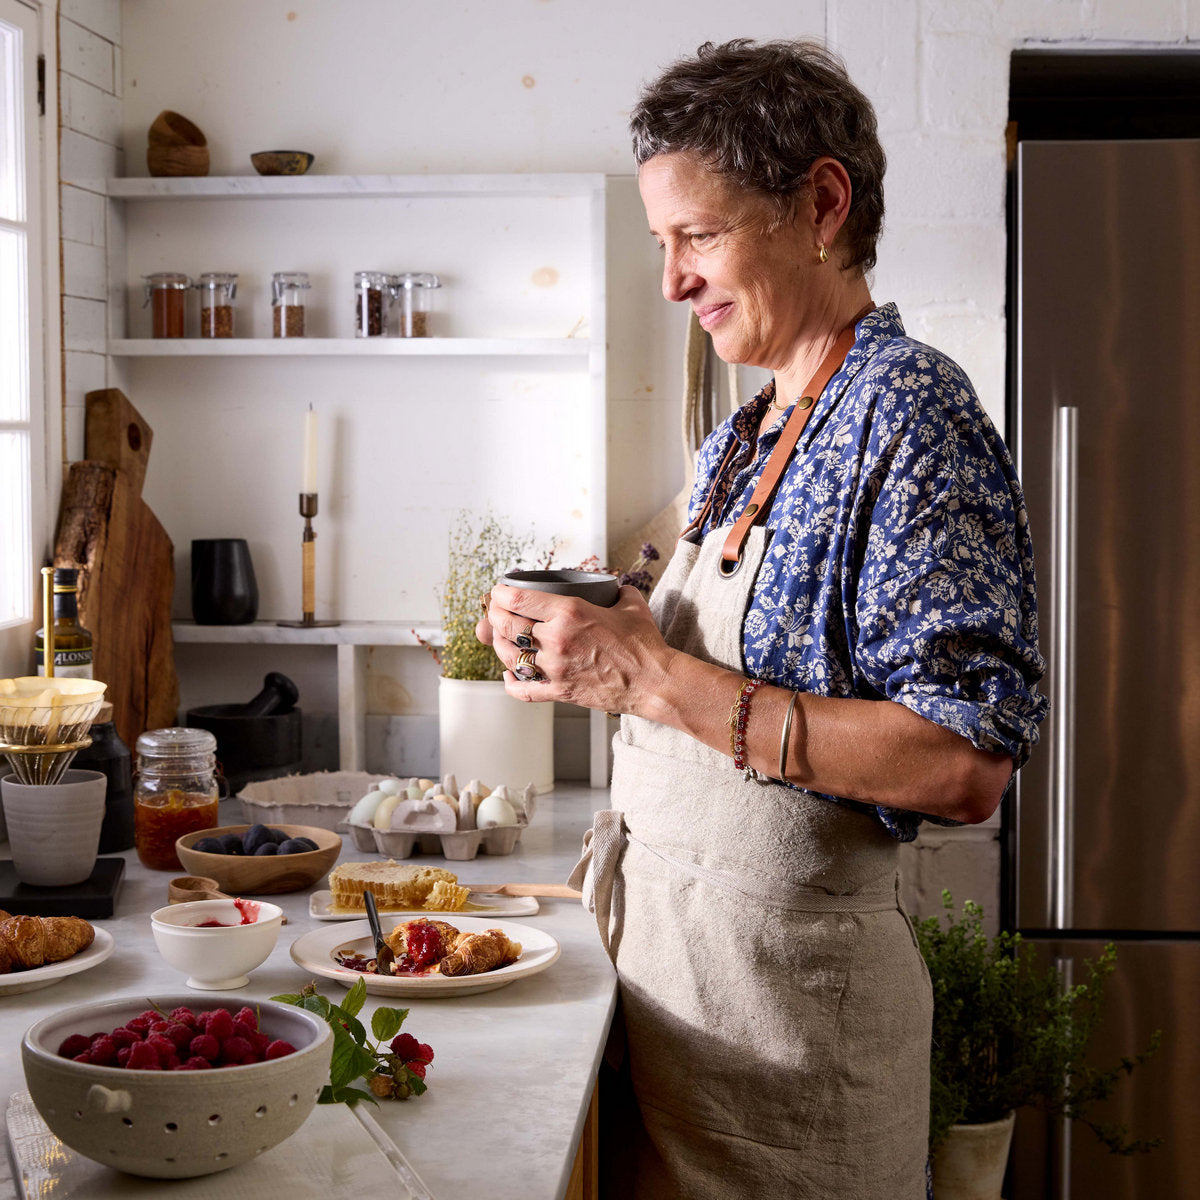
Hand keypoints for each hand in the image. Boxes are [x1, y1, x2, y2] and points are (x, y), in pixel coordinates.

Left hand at [479, 582, 673, 715]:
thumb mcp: (631, 606)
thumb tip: (615, 588)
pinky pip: (523, 690)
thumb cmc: (644, 646)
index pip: (518, 599)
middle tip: (494, 611)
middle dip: (494, 615)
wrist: (653, 682)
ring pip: (509, 656)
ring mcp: (555, 669)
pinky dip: (510, 683)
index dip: (500, 593)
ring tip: (500, 637)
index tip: (498, 591)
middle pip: (507, 625)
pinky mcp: (559, 692)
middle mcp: (556, 639)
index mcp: (569, 613)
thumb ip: (618, 592)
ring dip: (499, 644)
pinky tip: (507, 675)